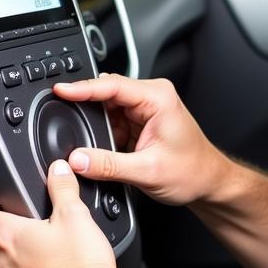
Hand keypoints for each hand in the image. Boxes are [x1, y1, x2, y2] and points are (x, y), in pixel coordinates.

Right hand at [52, 75, 230, 205]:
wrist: (208, 182)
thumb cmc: (192, 171)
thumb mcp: (147, 171)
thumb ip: (109, 165)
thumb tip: (77, 159)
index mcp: (158, 98)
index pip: (112, 85)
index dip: (82, 87)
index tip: (59, 89)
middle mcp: (151, 97)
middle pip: (105, 93)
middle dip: (83, 107)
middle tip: (60, 118)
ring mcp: (144, 109)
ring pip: (105, 108)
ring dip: (93, 124)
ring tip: (82, 141)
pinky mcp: (138, 122)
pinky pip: (110, 122)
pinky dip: (100, 133)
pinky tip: (96, 146)